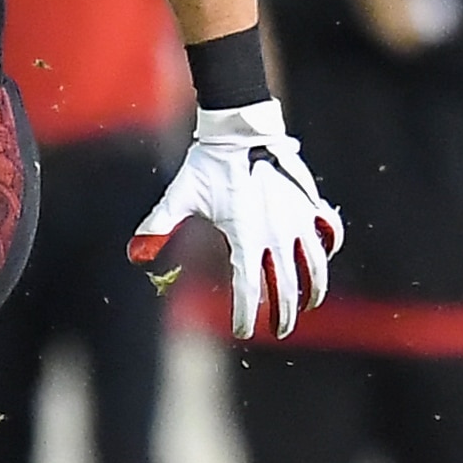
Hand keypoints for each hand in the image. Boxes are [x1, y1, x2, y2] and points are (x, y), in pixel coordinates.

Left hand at [128, 99, 343, 338]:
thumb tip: (134, 253)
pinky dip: (328, 248)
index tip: (241, 331)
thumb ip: (159, 225)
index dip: (245, 314)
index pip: (248, 290)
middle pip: (285, 288)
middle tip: (278, 330)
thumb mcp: (180, 196)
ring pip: (315, 266)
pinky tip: (322, 259)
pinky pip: (329, 232)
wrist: (240, 130)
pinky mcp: (309, 204)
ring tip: (309, 305)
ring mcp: (297, 219)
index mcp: (244, 237)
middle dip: (281, 314)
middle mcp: (276, 234)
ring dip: (313, 290)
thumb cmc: (208, 165)